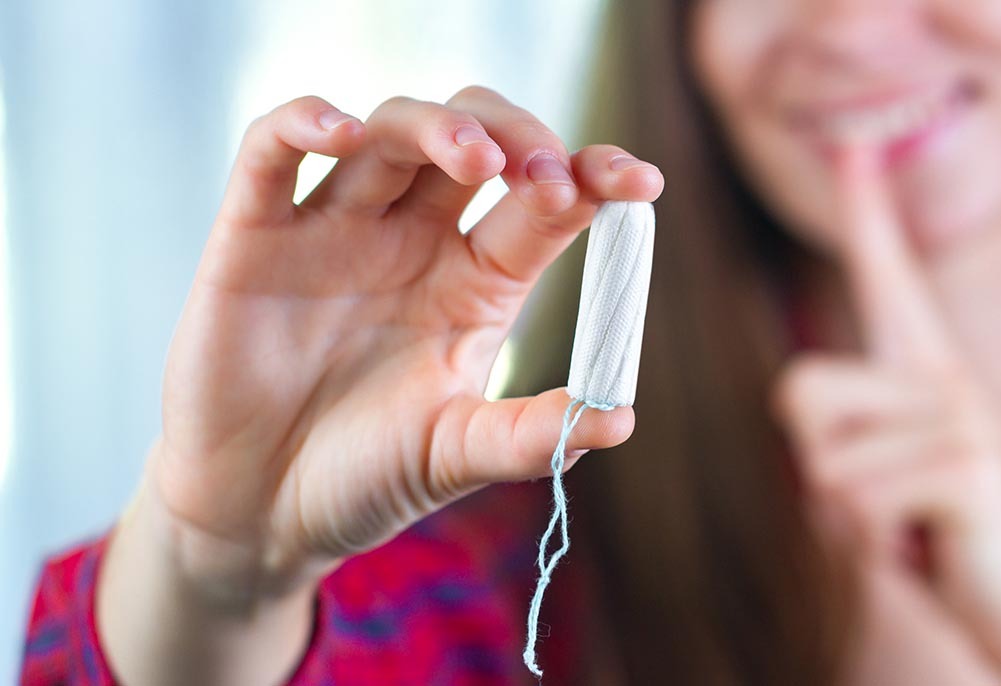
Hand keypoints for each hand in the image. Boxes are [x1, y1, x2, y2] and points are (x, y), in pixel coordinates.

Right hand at [144, 88, 662, 599]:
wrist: (259, 511)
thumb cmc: (366, 477)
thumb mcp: (456, 456)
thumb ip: (530, 436)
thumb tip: (620, 418)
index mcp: (476, 281)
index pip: (544, 203)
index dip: (593, 179)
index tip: (638, 183)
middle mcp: (414, 238)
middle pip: (476, 138)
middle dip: (519, 137)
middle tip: (544, 175)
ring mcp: (337, 228)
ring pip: (391, 130)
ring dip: (438, 127)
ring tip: (475, 161)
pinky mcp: (256, 234)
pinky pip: (272, 151)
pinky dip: (302, 123)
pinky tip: (340, 133)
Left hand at [773, 149, 1000, 684]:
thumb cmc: (935, 538)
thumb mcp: (869, 476)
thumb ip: (835, 426)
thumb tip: (798, 389)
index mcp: (921, 373)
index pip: (885, 275)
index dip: (867, 211)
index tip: (856, 144)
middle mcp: (945, 378)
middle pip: (796, 389)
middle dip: (814, 466)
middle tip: (882, 502)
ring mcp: (963, 417)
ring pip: (819, 458)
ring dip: (846, 518)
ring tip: (908, 527)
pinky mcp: (968, 465)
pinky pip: (855, 500)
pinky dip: (872, 546)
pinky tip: (927, 548)